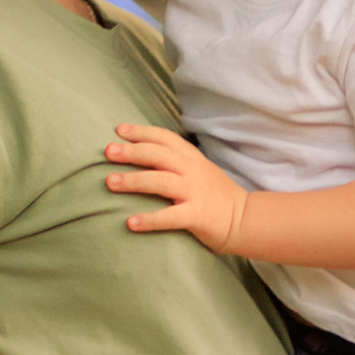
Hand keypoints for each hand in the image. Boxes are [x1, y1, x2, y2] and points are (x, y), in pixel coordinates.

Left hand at [108, 122, 250, 253]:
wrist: (246, 219)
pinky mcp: (197, 216)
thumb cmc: (217, 196)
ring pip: (160, 181)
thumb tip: (144, 155)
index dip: (142, 132)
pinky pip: (170, 217)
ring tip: (110, 182)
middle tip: (108, 151)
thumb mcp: (199, 170)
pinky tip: (130, 223)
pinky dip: (149, 220)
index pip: (165, 139)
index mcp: (192, 158)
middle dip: (131, 152)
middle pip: (158, 155)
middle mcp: (192, 171)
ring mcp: (195, 192)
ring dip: (133, 181)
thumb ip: (177, 162)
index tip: (119, 130)